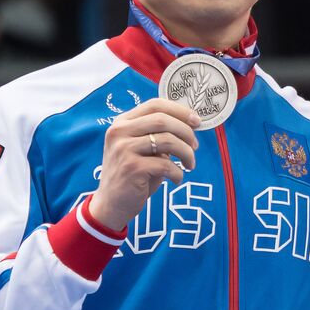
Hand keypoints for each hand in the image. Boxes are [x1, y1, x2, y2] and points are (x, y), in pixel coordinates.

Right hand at [87, 99, 199, 230]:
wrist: (111, 204)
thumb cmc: (134, 174)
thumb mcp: (143, 149)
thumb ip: (159, 135)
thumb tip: (191, 124)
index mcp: (122, 123)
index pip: (155, 105)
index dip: (180, 111)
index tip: (197, 121)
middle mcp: (119, 132)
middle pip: (163, 120)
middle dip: (186, 132)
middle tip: (195, 146)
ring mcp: (123, 149)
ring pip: (167, 140)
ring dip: (186, 153)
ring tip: (190, 164)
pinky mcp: (131, 168)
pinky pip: (165, 164)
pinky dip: (178, 172)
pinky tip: (177, 179)